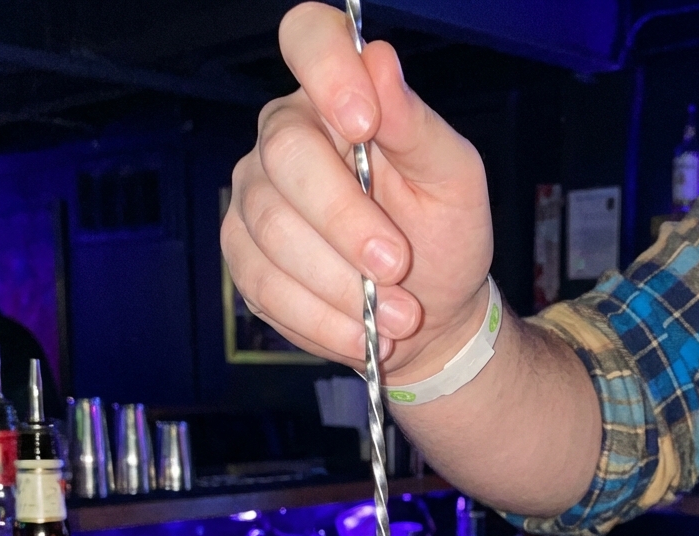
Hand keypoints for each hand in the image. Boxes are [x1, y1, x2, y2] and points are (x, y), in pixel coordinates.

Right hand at [221, 2, 493, 381]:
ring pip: (274, 232)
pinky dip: (322, 319)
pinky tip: (361, 333)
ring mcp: (256, 200)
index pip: (307, 38)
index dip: (328, 70)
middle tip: (398, 267)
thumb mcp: (453, 180)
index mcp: (338, 99)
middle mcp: (285, 139)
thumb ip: (417, 125)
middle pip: (287, 157)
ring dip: (342, 285)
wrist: (428, 316)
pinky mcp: (246, 260)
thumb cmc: (444, 238)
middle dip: (348, 222)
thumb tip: (379, 61)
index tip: (365, 122)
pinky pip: (266, 287)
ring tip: (397, 316)